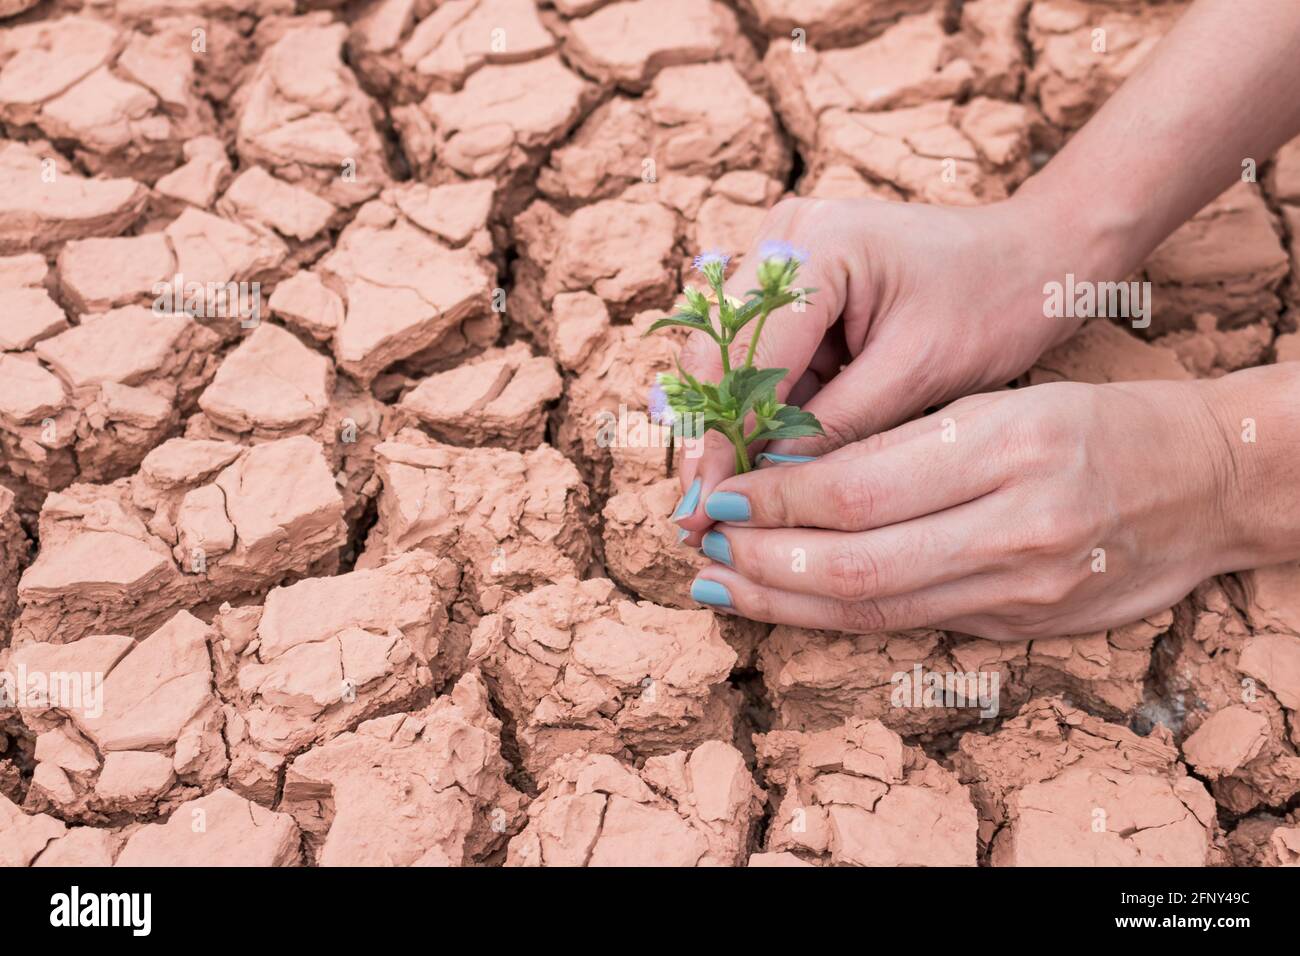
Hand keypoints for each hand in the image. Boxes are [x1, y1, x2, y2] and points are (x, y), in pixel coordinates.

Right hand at [671, 193, 1119, 539]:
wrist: (1040, 256)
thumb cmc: (996, 302)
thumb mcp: (917, 372)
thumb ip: (835, 428)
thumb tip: (763, 491)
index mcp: (816, 246)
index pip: (741, 357)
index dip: (719, 439)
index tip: (704, 509)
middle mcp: (785, 239)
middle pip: (717, 353)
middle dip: (711, 438)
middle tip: (697, 517)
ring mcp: (786, 257)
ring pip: (732, 360)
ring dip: (731, 430)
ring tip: (720, 505)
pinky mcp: (799, 286)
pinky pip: (764, 357)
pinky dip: (762, 413)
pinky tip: (756, 468)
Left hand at [686, 379, 1241, 639]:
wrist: (1207, 481)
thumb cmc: (1099, 424)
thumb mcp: (1001, 405)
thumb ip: (902, 446)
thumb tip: (791, 477)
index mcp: (1007, 447)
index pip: (858, 488)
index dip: (773, 497)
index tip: (719, 491)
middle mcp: (1016, 527)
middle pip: (855, 564)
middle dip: (762, 559)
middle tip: (702, 544)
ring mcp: (1023, 590)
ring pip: (875, 609)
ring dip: (784, 600)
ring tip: (722, 583)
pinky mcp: (1023, 627)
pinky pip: (909, 627)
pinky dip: (837, 617)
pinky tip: (790, 603)